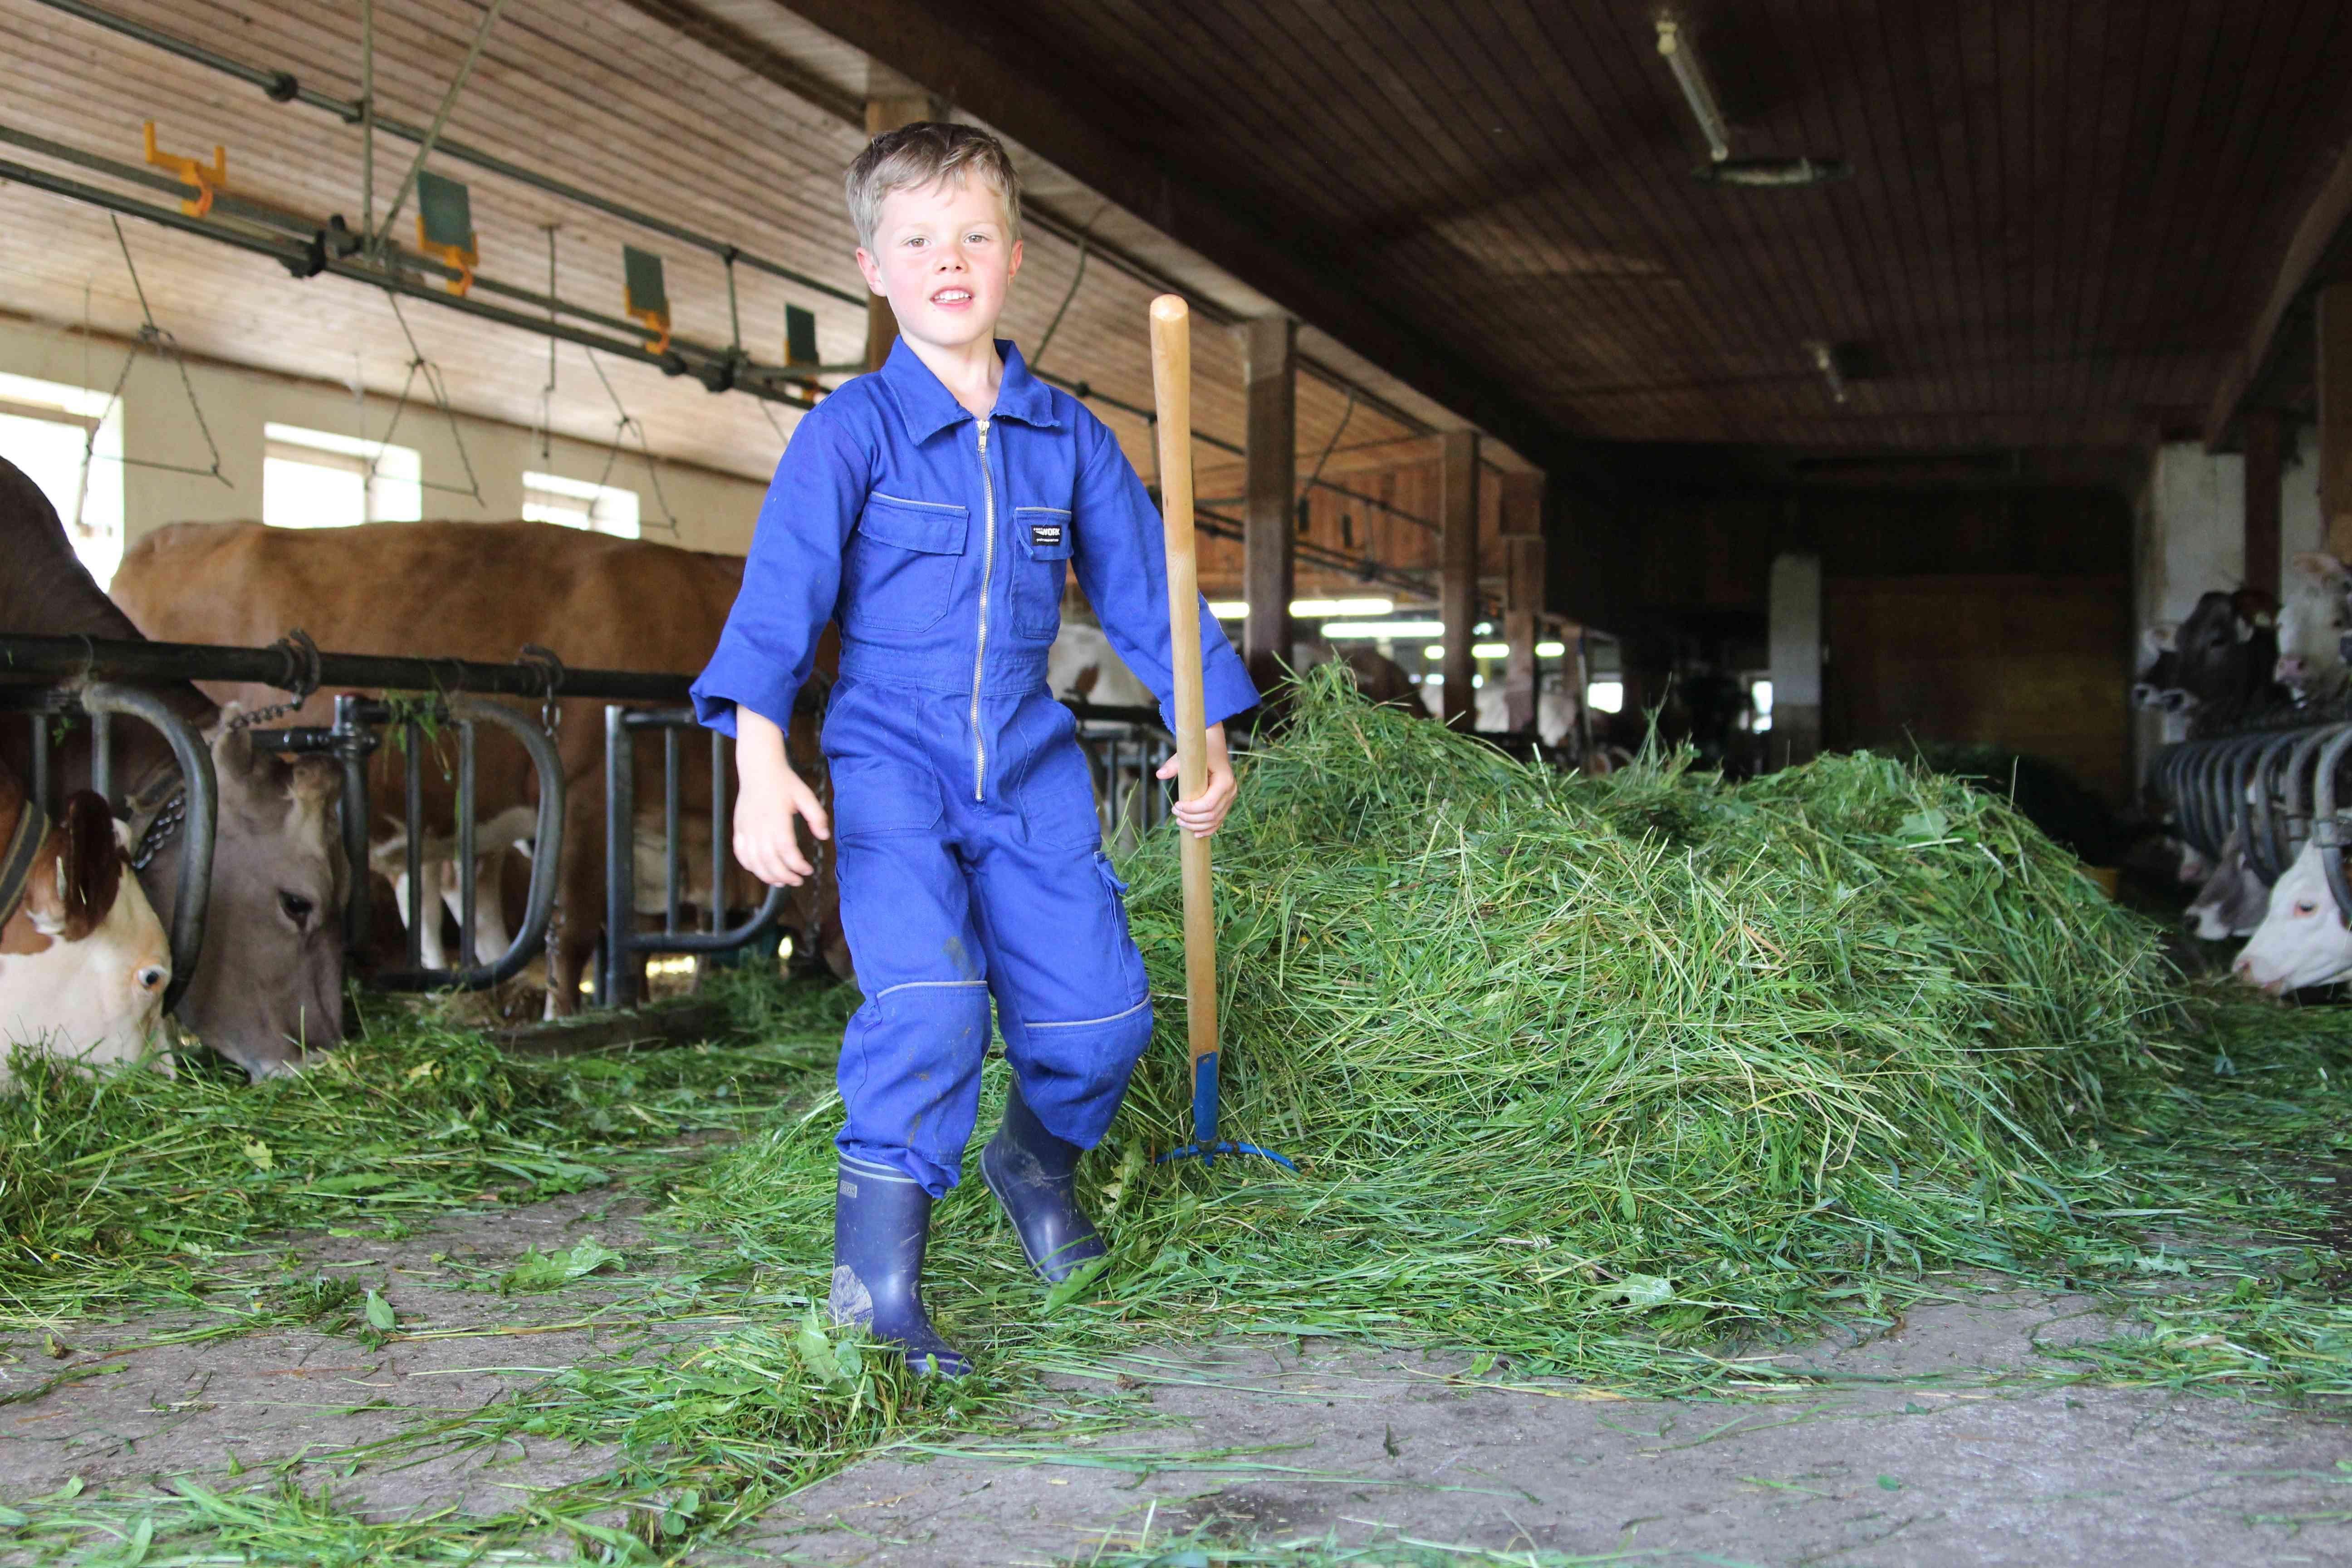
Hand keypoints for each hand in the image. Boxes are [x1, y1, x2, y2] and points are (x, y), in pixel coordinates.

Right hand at [733, 708, 830, 886]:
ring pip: (754, 861)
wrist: (759, 769)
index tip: (808, 870)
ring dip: (767, 876)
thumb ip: (817, 817)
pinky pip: (740, 853)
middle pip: (769, 860)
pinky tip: (762, 871)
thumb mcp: (806, 795)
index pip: (786, 850)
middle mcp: (759, 826)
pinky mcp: (739, 828)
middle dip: (785, 876)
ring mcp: (746, 828)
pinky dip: (750, 866)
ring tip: (782, 882)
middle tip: (798, 881)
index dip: (797, 865)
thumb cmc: (785, 782)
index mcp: (777, 818)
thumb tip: (824, 837)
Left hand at [1159, 722, 1236, 838]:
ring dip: (1197, 826)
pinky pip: (1219, 821)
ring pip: (1215, 821)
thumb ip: (1173, 765)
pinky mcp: (1227, 803)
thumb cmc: (1201, 750)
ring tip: (1180, 822)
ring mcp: (1231, 798)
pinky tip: (1195, 833)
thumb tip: (1159, 775)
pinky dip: (1208, 829)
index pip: (1208, 804)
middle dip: (1191, 819)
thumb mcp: (1187, 756)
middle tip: (1174, 814)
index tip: (1175, 805)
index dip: (1191, 810)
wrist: (1214, 746)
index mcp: (1224, 780)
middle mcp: (1231, 791)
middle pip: (1211, 815)